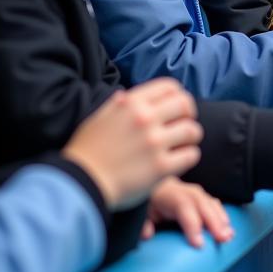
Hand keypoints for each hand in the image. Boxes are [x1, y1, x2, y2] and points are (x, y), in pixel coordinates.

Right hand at [62, 79, 202, 210]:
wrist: (79, 185)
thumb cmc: (86, 153)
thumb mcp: (97, 119)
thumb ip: (115, 106)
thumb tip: (124, 95)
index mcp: (131, 104)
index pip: (170, 87)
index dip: (178, 96)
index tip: (176, 108)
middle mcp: (145, 119)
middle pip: (185, 104)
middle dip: (189, 114)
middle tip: (182, 126)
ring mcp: (154, 143)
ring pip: (193, 130)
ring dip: (190, 138)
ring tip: (181, 146)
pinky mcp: (161, 167)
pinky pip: (191, 155)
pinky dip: (188, 157)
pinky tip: (178, 162)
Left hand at [142, 177, 233, 248]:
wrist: (151, 188)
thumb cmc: (147, 202)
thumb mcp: (140, 211)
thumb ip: (143, 223)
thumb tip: (148, 235)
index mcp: (168, 194)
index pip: (184, 207)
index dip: (192, 224)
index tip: (199, 244)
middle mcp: (184, 191)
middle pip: (202, 204)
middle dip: (214, 222)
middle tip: (222, 239)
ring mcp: (194, 193)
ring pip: (211, 203)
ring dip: (221, 220)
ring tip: (229, 235)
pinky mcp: (200, 198)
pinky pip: (214, 205)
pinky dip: (222, 216)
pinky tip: (229, 229)